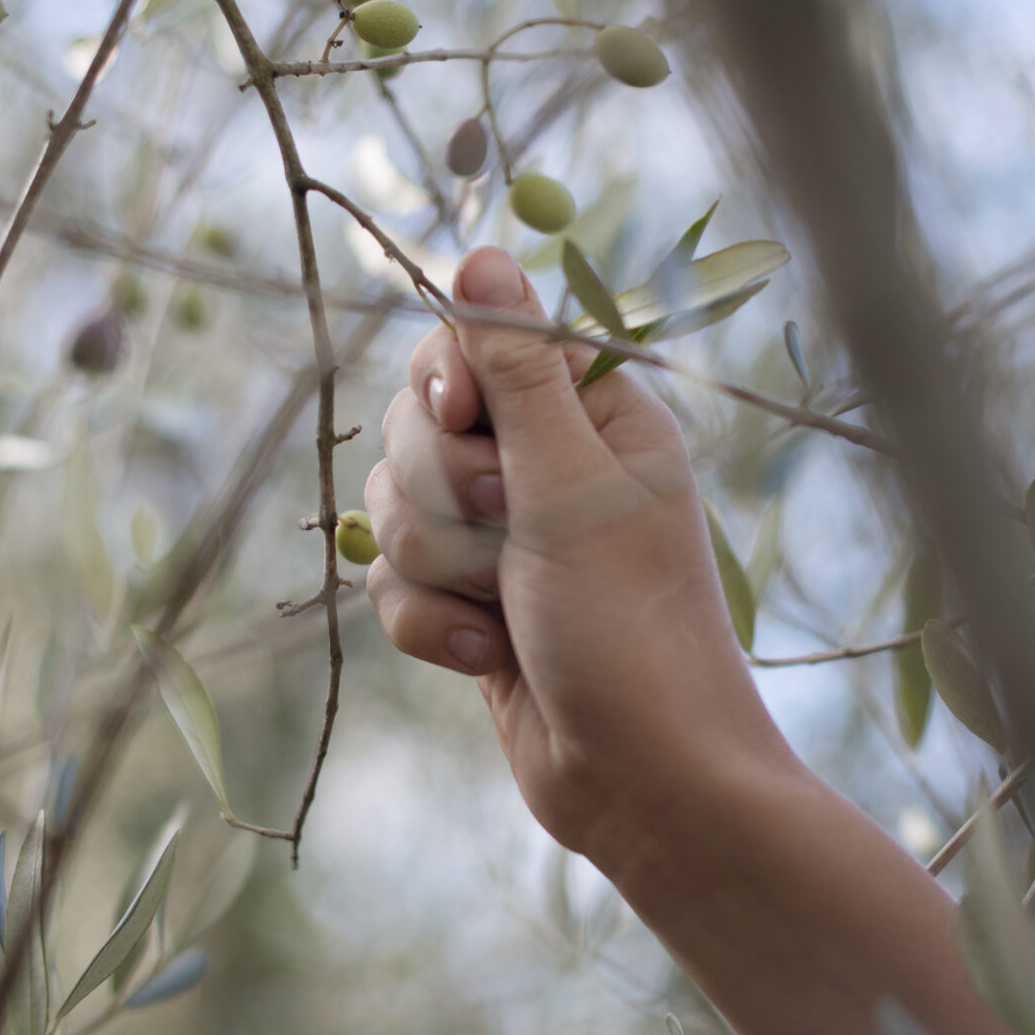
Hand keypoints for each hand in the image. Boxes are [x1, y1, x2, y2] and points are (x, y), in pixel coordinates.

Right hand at [363, 247, 795, 869]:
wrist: (641, 781)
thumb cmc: (629, 626)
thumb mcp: (569, 483)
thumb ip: (516, 369)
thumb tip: (482, 252)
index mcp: (593, 412)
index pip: (473, 341)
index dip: (447, 381)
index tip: (461, 419)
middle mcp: (547, 464)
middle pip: (416, 423)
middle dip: (442, 492)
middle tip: (510, 535)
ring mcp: (504, 538)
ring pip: (394, 506)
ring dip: (437, 567)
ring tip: (503, 609)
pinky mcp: (470, 604)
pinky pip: (393, 583)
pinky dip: (431, 624)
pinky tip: (488, 659)